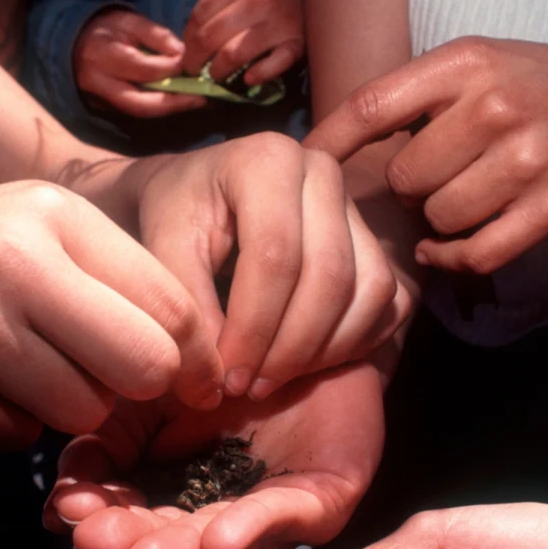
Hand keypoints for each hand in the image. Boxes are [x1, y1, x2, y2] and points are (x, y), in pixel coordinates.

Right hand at [0, 181, 223, 445]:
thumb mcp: (31, 230)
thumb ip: (111, 276)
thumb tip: (193, 353)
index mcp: (53, 214)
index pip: (172, 303)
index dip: (193, 356)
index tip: (189, 380)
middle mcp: (15, 262)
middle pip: (145, 366)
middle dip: (139, 391)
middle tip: (110, 383)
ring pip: (84, 411)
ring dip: (67, 408)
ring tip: (25, 371)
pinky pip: (19, 437)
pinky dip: (9, 424)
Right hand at [44, 361, 384, 548]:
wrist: (314, 328)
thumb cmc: (231, 355)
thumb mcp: (155, 384)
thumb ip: (112, 428)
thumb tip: (65, 485)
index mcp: (170, 486)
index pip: (122, 505)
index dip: (93, 509)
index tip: (65, 508)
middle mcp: (216, 509)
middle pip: (165, 534)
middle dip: (129, 542)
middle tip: (94, 546)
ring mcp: (268, 510)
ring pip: (217, 538)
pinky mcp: (321, 500)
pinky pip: (284, 516)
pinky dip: (249, 530)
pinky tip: (218, 541)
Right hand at [74, 9, 207, 117]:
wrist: (73, 44)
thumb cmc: (105, 30)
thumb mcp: (129, 21)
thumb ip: (156, 35)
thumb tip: (182, 53)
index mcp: (103, 55)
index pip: (144, 69)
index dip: (171, 69)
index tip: (193, 64)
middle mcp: (98, 83)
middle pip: (140, 103)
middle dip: (174, 103)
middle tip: (203, 99)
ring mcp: (99, 100)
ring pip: (139, 112)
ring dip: (170, 109)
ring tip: (196, 101)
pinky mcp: (104, 109)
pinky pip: (135, 112)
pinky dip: (159, 108)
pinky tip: (179, 101)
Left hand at [125, 134, 408, 400]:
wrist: (192, 198)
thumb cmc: (172, 220)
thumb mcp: (159, 254)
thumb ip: (185, 312)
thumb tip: (212, 383)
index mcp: (268, 160)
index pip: (275, 256)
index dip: (254, 328)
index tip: (226, 377)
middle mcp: (323, 171)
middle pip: (329, 276)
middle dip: (290, 349)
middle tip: (249, 388)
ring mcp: (354, 206)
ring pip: (368, 291)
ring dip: (324, 353)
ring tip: (271, 380)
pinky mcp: (373, 239)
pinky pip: (387, 303)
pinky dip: (352, 345)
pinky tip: (303, 365)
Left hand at [183, 0, 303, 85]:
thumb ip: (217, 7)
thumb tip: (189, 44)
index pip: (200, 15)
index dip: (187, 40)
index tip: (187, 54)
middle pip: (211, 37)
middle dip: (195, 60)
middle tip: (194, 71)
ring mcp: (280, 23)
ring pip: (233, 54)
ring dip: (217, 72)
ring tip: (215, 76)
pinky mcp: (297, 44)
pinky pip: (271, 66)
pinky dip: (256, 76)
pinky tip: (247, 79)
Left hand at [305, 37, 547, 273]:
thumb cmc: (541, 86)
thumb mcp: (482, 63)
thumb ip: (419, 94)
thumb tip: (333, 147)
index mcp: (467, 62)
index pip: (373, 107)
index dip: (330, 142)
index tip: (303, 167)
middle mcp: (496, 105)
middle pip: (405, 177)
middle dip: (410, 187)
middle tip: (434, 180)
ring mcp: (529, 157)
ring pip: (439, 218)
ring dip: (437, 222)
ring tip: (459, 200)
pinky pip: (476, 253)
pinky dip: (452, 260)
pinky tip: (446, 250)